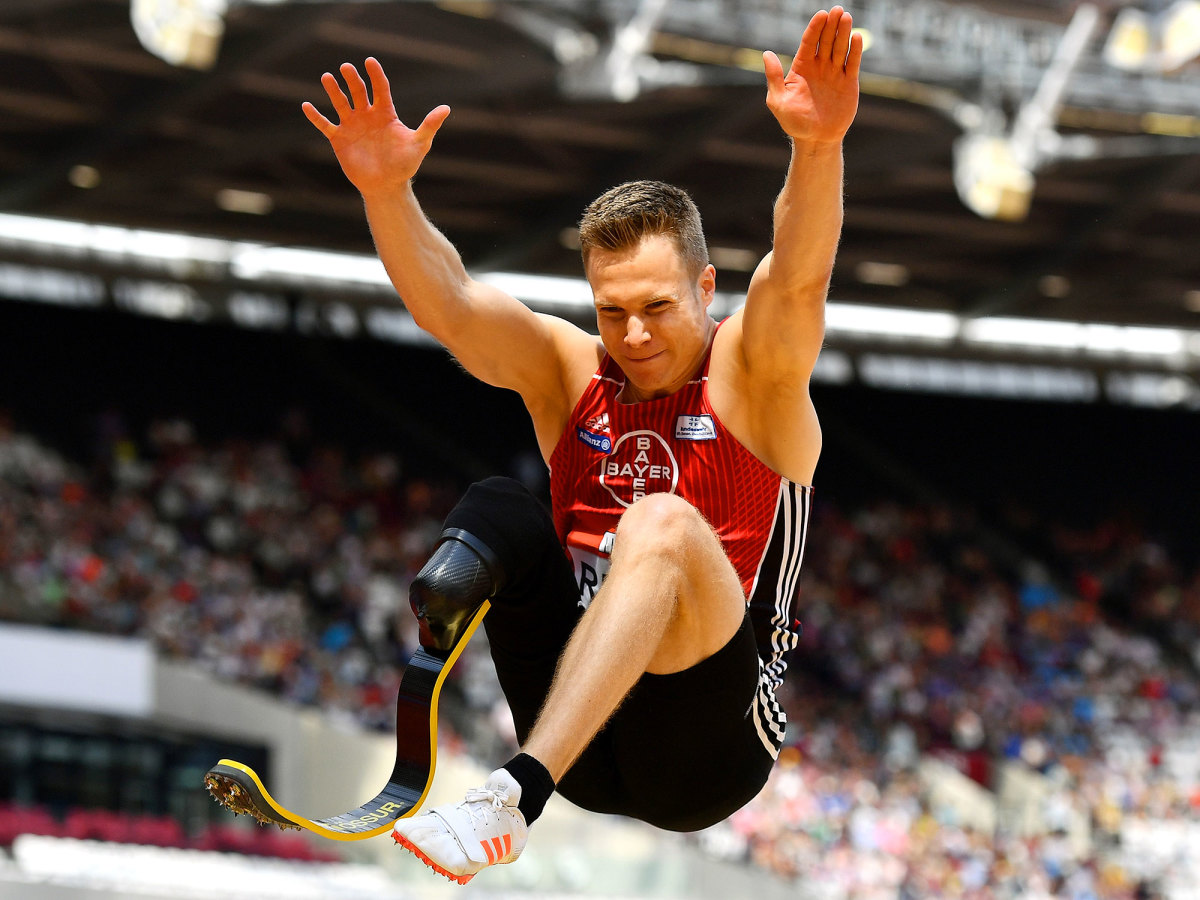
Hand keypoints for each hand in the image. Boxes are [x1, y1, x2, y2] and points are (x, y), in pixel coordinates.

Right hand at [302, 57, 449, 194]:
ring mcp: (352, 126)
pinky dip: (315, 116)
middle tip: (346, 68)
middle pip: (358, 91)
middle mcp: (367, 115)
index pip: (380, 88)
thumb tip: (446, 108)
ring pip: (340, 103)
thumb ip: (429, 125)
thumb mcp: (420, 144)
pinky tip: (306, 106)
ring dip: (333, 90)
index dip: (375, 75)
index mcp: (386, 113)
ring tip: (327, 77)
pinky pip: (325, 125)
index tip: (370, 61)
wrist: (387, 186)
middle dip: (352, 79)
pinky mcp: (339, 139)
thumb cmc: (404, 165)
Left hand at [763, 7, 862, 143]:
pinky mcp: (848, 82)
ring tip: (846, 17)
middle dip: (831, 25)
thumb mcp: (778, 101)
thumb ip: (774, 77)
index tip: (821, 14)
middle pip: (826, 41)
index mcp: (802, 67)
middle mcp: (819, 67)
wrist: (815, 139)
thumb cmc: (794, 122)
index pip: (809, 42)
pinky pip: (852, 63)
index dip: (815, 28)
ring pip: (840, 48)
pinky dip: (855, 51)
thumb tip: (766, 54)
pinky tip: (857, 38)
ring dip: (843, 32)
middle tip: (837, 10)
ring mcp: (834, 73)